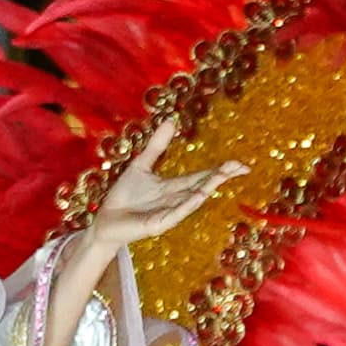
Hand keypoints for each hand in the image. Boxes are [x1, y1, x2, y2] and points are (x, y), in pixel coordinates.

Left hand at [75, 116, 241, 261]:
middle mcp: (176, 200)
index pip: (201, 176)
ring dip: (207, 187)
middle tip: (240, 167)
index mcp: (174, 187)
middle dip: (220, 176)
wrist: (106, 220)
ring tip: (222, 176)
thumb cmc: (125, 196)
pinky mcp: (158, 224)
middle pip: (202, 185)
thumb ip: (157, 146)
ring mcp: (169, 213)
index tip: (239, 164)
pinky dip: (188, 205)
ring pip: (192, 199)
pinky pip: (176, 213)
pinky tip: (200, 196)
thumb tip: (171, 120)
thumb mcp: (141, 165)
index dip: (220, 170)